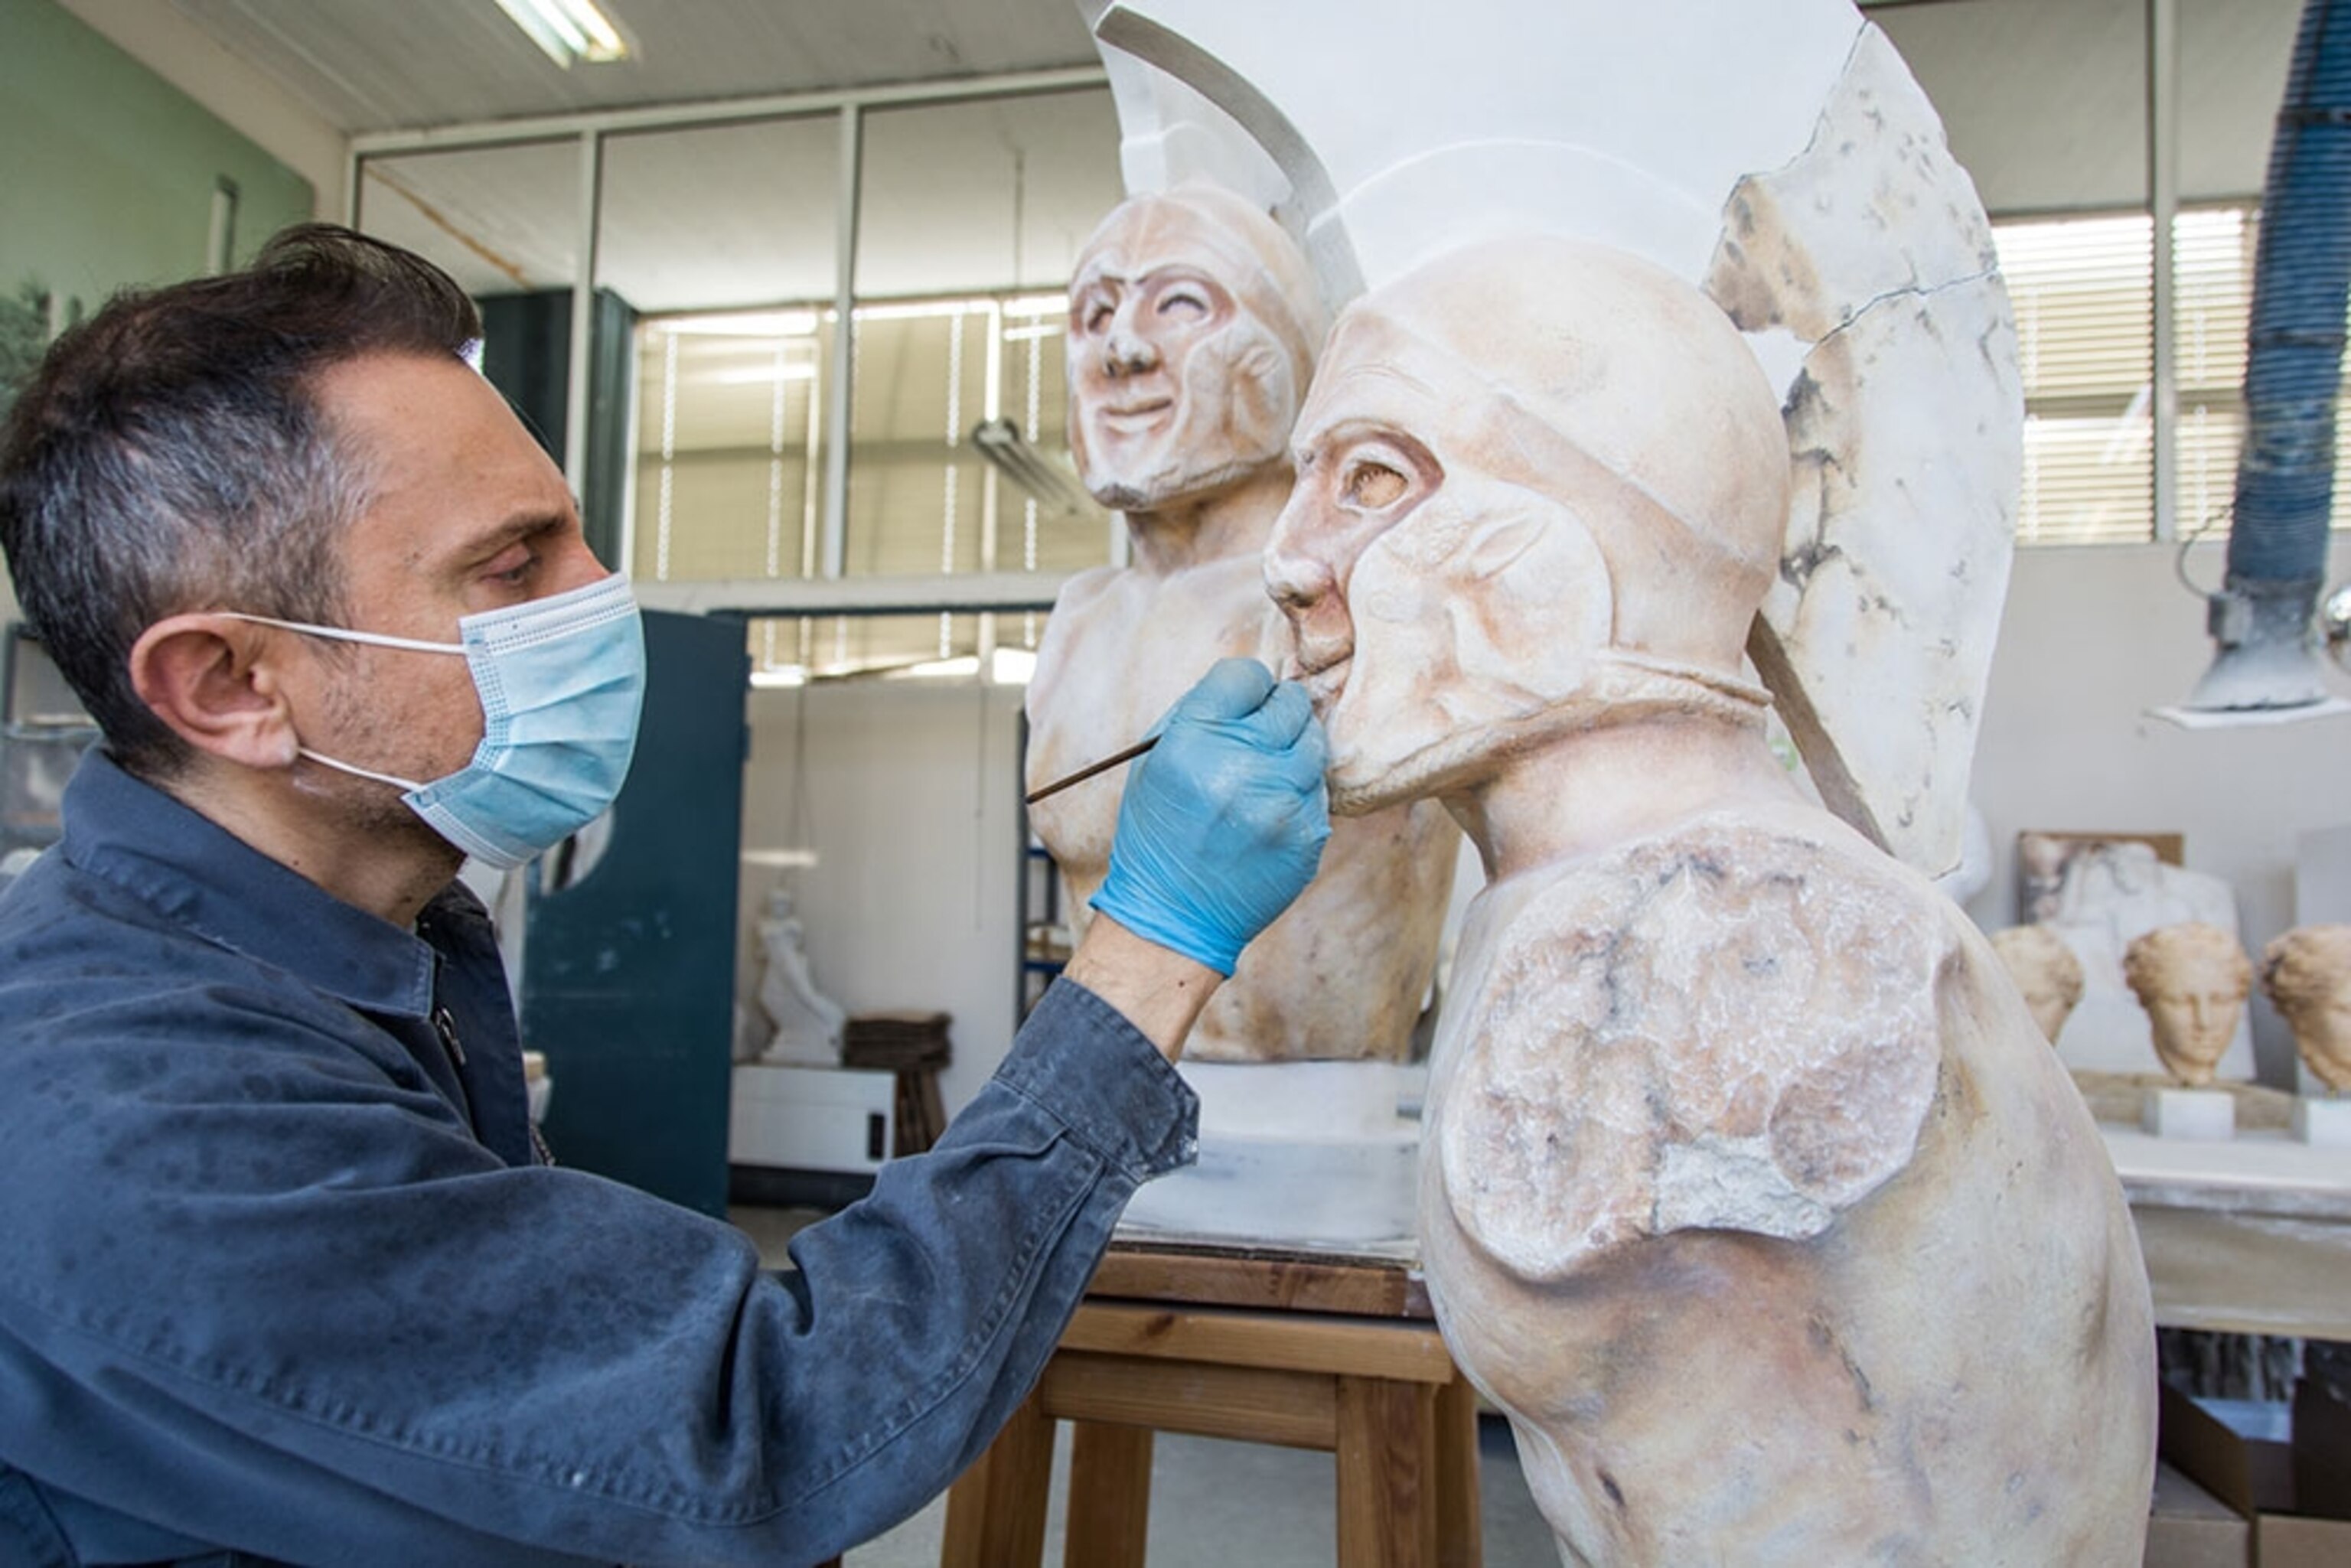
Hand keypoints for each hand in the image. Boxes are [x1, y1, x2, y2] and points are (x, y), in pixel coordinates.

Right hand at [1089, 658, 1330, 975]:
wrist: (1173, 915)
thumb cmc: (1160, 833)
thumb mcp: (1154, 760)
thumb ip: (1200, 713)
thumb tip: (1250, 684)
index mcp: (1193, 741)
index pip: (1245, 675)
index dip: (1243, 688)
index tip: (1239, 706)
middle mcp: (1241, 766)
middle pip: (1289, 703)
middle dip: (1273, 713)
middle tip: (1256, 739)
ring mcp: (1282, 801)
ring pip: (1313, 741)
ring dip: (1292, 749)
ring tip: (1262, 775)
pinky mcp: (1308, 832)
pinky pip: (1318, 787)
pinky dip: (1298, 791)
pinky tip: (1269, 811)